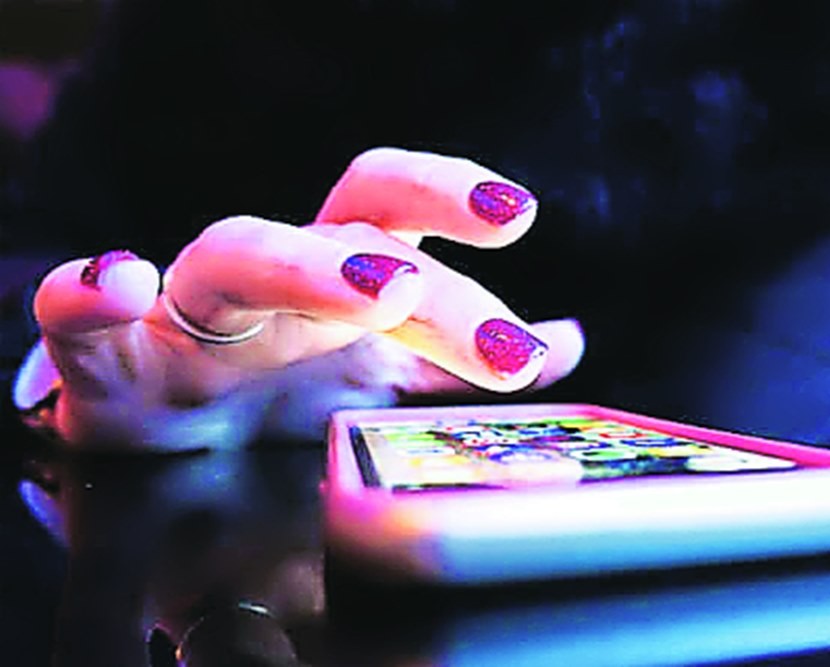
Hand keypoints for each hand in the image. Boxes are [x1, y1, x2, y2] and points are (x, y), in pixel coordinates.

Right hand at [19, 148, 584, 449]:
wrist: (159, 443)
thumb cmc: (275, 396)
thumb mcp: (379, 376)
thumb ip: (461, 358)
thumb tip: (564, 338)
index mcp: (340, 282)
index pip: (394, 210)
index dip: (452, 196)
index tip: (519, 210)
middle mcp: (276, 283)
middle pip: (346, 226)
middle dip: (430, 270)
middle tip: (502, 336)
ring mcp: (192, 317)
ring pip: (238, 254)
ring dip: (311, 266)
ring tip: (386, 288)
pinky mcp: (108, 365)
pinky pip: (78, 317)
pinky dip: (87, 295)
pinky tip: (117, 284)